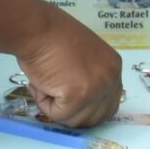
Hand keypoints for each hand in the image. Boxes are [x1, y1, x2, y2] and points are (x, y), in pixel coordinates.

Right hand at [16, 5, 121, 127]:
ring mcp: (96, 88)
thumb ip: (89, 75)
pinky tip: (40, 84)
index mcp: (113, 66)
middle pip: (96, 117)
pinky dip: (44, 104)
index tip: (69, 102)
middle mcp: (111, 78)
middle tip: (54, 97)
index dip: (86, 108)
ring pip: (75, 120)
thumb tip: (82, 100)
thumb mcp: (83, 56)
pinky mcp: (77, 96)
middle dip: (73, 113)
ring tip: (45, 83)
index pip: (108, 104)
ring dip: (55, 107)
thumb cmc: (51, 37)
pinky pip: (59, 115)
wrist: (36, 29)